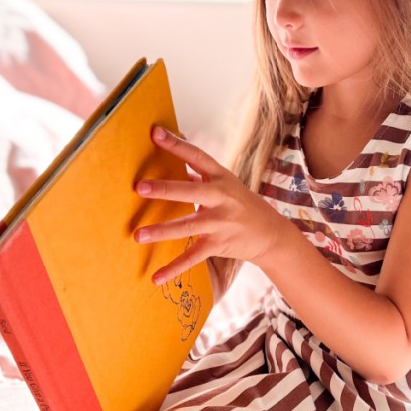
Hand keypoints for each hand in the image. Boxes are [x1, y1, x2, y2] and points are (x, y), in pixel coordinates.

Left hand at [134, 126, 289, 284]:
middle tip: (139, 187)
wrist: (271, 233)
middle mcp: (221, 197)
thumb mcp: (226, 184)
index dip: (176, 145)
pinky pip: (193, 257)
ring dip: (162, 231)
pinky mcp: (219, 244)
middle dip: (165, 189)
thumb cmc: (241, 205)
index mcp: (221, 178)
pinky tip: (156, 278)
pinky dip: (174, 268)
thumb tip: (176, 151)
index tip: (155, 132)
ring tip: (138, 235)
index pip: (197, 157)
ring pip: (187, 226)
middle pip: (190, 191)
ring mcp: (221, 222)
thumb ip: (200, 173)